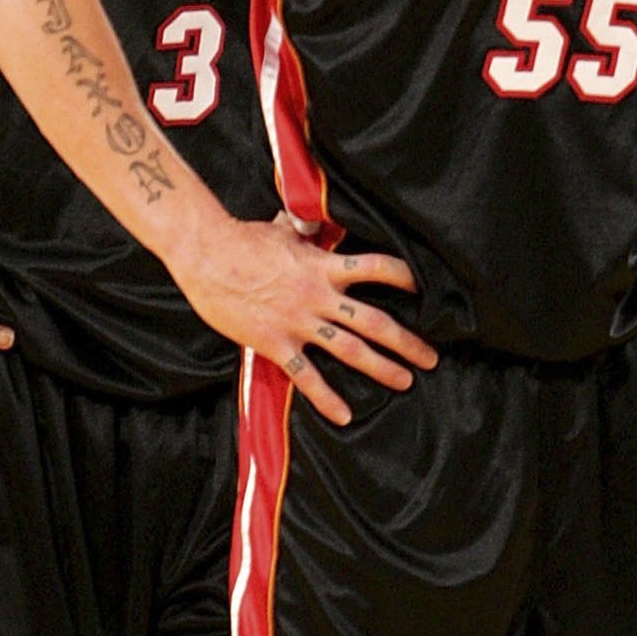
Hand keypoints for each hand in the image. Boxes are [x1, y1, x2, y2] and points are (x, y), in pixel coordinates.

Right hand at [170, 217, 436, 426]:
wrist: (206, 254)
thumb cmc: (242, 239)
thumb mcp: (283, 229)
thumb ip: (305, 230)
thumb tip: (313, 219)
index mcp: (323, 265)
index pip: (376, 268)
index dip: (403, 277)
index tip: (422, 289)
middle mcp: (319, 295)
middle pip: (374, 321)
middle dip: (406, 341)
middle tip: (430, 358)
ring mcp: (299, 321)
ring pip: (350, 350)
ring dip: (382, 367)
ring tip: (405, 381)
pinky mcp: (275, 342)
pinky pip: (306, 376)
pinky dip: (326, 398)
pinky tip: (344, 416)